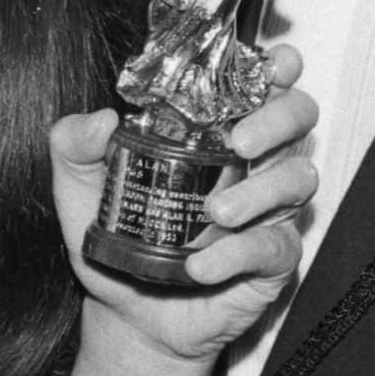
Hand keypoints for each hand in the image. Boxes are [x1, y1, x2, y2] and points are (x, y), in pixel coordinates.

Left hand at [51, 45, 316, 365]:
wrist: (127, 312)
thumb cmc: (116, 235)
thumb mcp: (79, 186)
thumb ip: (74, 144)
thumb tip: (101, 119)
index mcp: (214, 129)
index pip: (261, 83)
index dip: (279, 67)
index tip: (276, 63)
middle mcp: (251, 161)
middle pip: (299, 119)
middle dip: (278, 121)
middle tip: (239, 142)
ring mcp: (268, 210)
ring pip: (298, 179)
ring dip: (259, 192)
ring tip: (214, 214)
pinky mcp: (272, 260)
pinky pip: (275, 246)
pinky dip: (238, 254)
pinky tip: (201, 265)